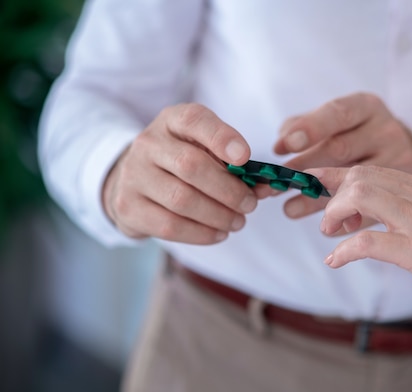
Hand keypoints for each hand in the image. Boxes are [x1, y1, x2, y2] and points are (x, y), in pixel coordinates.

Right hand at [102, 103, 257, 243]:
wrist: (134, 181)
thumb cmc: (183, 162)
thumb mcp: (205, 150)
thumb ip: (235, 163)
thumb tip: (265, 187)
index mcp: (172, 120)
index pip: (194, 120)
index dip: (222, 138)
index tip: (245, 158)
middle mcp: (148, 143)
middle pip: (191, 166)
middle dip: (228, 190)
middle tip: (250, 204)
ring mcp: (134, 175)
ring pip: (181, 200)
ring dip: (218, 215)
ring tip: (238, 222)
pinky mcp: (128, 207)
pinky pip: (169, 226)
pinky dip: (201, 234)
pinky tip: (219, 233)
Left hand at [271, 92, 411, 220]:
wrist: (403, 149)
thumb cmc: (358, 133)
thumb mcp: (339, 120)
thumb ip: (308, 127)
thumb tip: (281, 146)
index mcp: (367, 108)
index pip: (338, 114)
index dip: (311, 128)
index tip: (286, 145)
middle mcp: (386, 132)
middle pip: (340, 150)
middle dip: (304, 170)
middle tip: (276, 186)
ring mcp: (401, 162)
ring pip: (353, 183)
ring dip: (316, 200)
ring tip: (290, 208)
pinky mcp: (404, 192)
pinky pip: (369, 210)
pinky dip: (344, 220)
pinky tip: (325, 225)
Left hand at [314, 165, 411, 316]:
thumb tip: (382, 223)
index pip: (373, 170)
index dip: (338, 177)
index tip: (318, 187)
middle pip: (361, 176)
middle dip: (333, 195)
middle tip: (329, 223)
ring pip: (361, 195)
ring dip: (335, 214)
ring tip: (332, 234)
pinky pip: (368, 242)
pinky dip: (344, 250)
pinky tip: (336, 261)